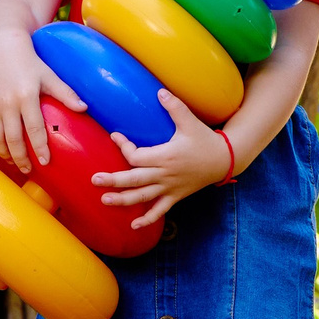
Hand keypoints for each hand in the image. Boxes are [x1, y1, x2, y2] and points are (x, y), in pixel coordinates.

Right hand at [0, 36, 83, 173]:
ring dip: (5, 154)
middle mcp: (7, 103)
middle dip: (21, 158)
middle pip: (13, 139)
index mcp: (26, 96)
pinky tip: (2, 150)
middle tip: (29, 170)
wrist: (2, 48)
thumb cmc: (30, 63)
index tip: (45, 162)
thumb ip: (66, 93)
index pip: (34, 129)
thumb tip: (84, 109)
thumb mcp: (50, 75)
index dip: (40, 148)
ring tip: (15, 164)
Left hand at [94, 90, 228, 229]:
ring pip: (143, 197)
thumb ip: (175, 107)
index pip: (137, 156)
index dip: (124, 147)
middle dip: (113, 181)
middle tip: (94, 180)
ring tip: (105, 200)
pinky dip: (147, 219)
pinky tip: (133, 226)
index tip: (115, 136)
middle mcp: (165, 175)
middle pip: (134, 180)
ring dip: (123, 200)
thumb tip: (159, 91)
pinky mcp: (175, 196)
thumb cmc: (205, 140)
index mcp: (166, 156)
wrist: (224, 160)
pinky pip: (160, 210)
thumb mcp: (190, 122)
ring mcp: (169, 188)